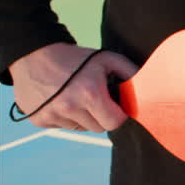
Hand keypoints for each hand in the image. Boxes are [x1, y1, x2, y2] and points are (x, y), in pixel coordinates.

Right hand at [9, 42, 137, 132]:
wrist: (35, 55)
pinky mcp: (39, 120)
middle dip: (103, 116)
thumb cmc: (77, 58)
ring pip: (81, 128)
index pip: (114, 122)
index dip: (119, 114)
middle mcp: (69, 107)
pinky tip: (62, 100)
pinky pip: (64, 127)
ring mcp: (52, 115)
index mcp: (90, 94)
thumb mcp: (107, 59)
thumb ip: (130, 73)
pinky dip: (67, 118)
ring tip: (77, 97)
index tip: (117, 105)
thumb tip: (148, 87)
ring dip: (84, 117)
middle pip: (99, 128)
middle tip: (97, 99)